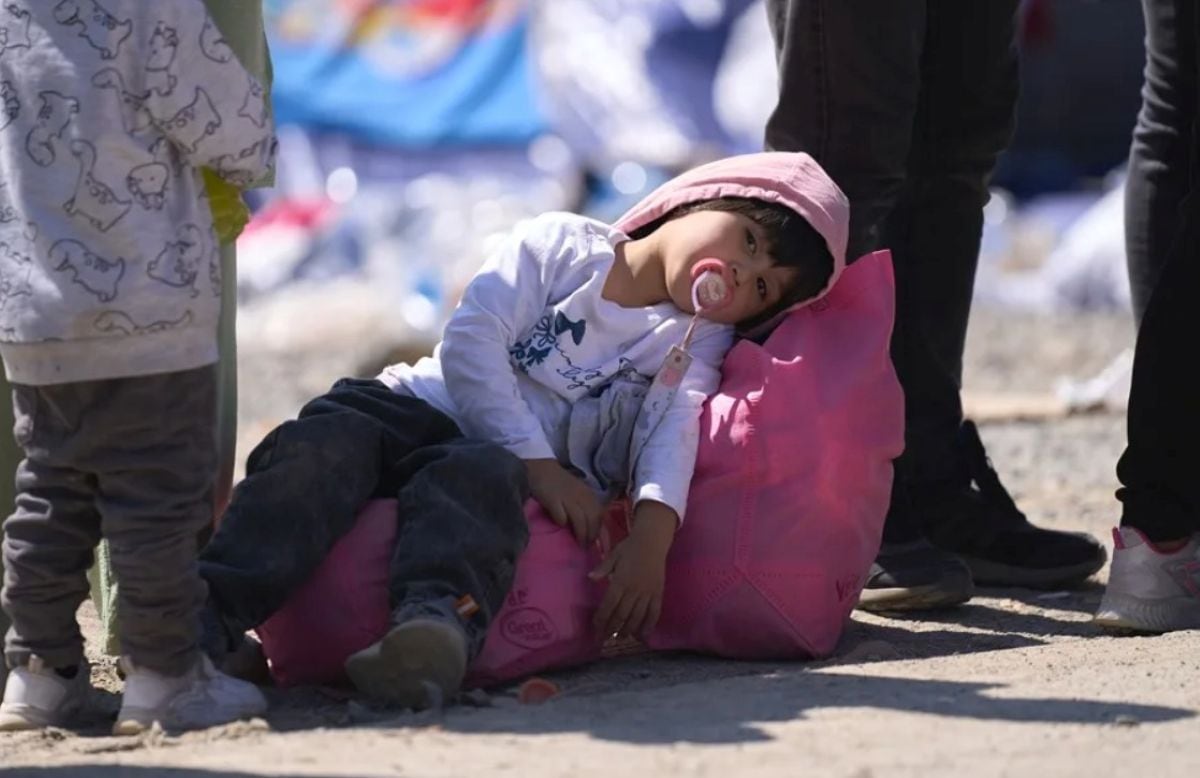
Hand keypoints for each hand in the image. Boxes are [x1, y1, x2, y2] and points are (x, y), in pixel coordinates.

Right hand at [525, 458, 605, 545]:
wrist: (541, 469)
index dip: (597, 529)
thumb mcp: (577, 492)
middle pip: (592, 519)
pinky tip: (560, 526)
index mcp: (588, 494)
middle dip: (590, 534)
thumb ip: (584, 505)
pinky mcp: (553, 500)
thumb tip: (590, 526)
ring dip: (580, 534)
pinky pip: (561, 516)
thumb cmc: (559, 483)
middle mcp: (581, 496)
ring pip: (580, 520)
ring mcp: (568, 498)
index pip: (599, 514)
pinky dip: (563, 523)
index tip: (593, 540)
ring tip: (577, 543)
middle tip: (586, 545)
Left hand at [589, 502, 676, 638]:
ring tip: (621, 638)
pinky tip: (642, 634)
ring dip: (628, 630)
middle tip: (605, 639)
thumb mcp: (613, 555)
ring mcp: (647, 593)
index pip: (609, 605)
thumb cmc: (630, 548)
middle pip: (621, 614)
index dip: (602, 618)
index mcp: (621, 581)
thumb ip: (602, 568)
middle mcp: (634, 590)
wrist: (652, 541)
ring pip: (637, 617)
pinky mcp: (658, 594)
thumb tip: (590, 578)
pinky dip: (648, 625)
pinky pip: (654, 613)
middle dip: (612, 628)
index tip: (596, 627)